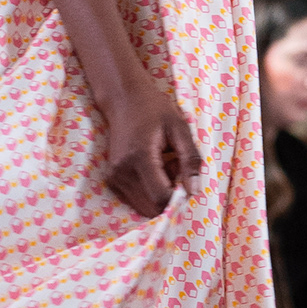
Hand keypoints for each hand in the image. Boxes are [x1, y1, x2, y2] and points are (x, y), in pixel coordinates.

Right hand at [101, 79, 200, 219]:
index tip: (187, 182)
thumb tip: (194, 191)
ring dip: (158, 195)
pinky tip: (153, 169)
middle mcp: (122, 173)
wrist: (123, 99)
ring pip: (144, 207)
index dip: (178, 198)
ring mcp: (114, 178)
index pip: (161, 198)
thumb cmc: (154, 109)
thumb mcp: (179, 128)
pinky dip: (148, 192)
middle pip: (152, 208)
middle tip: (175, 170)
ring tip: (164, 167)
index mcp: (140, 158)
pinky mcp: (112, 180)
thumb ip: (190, 159)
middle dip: (169, 197)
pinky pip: (135, 200)